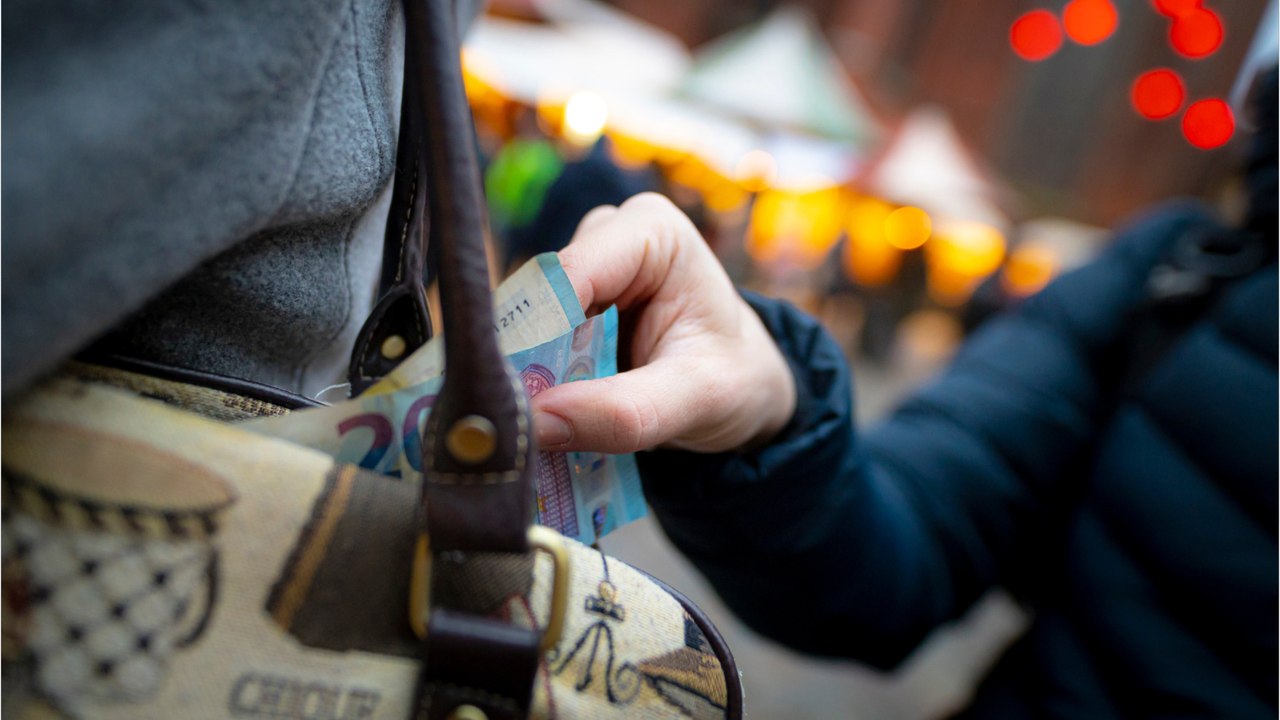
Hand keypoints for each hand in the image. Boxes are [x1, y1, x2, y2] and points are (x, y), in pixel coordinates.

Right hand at [530, 193, 795, 454]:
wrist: (745, 388)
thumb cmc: (735, 379)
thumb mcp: (697, 400)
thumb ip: (625, 413)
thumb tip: (536, 423)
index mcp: (652, 231)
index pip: (566, 275)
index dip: (531, 335)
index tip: (511, 400)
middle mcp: (609, 235)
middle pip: (534, 295)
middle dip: (520, 360)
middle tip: (507, 426)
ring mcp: (584, 267)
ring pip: (521, 318)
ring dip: (519, 374)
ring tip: (519, 429)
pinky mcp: (566, 302)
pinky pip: (526, 339)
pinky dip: (527, 379)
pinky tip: (529, 418)